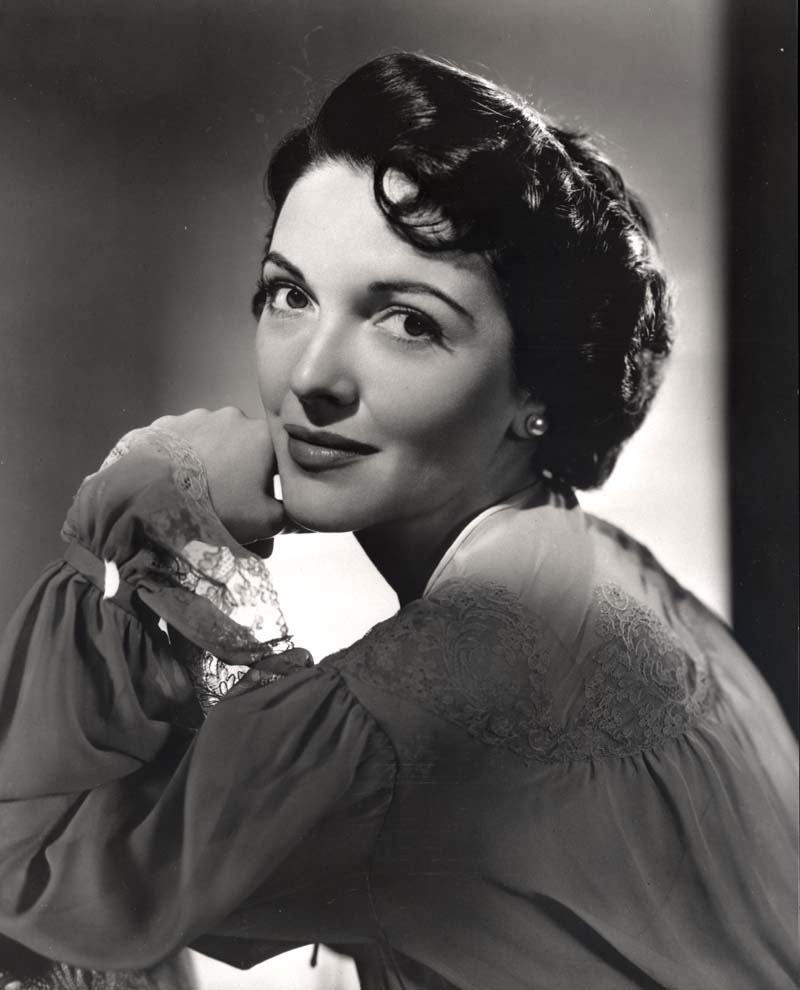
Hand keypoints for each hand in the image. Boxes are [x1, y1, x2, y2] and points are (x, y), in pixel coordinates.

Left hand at [152, 407, 284, 549]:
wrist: (153, 496)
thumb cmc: (218, 507)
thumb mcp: (265, 522)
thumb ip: (289, 517)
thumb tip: (296, 519)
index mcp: (264, 436)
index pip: (281, 454)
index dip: (275, 478)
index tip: (264, 497)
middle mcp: (235, 417)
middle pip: (247, 445)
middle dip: (242, 468)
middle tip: (229, 498)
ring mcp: (198, 416)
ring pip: (214, 440)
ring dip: (213, 459)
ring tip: (198, 488)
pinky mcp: (168, 423)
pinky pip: (184, 440)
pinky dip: (185, 456)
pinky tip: (177, 478)